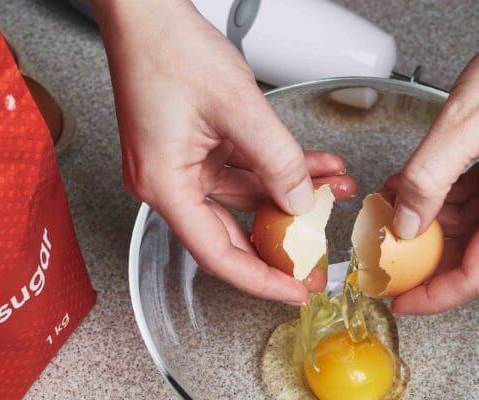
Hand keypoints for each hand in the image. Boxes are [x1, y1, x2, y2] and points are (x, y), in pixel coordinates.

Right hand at [92, 0, 355, 303]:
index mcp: (164, 186)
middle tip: (321, 256)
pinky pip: (242, 171)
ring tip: (333, 189)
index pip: (218, 255)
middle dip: (283, 240)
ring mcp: (180, 165)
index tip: (295, 292)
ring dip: (290, 194)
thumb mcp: (238, 107)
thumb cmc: (166, 48)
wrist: (145, 10)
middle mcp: (168, 183)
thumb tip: (300, 202)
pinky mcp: (192, 148)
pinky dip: (277, 169)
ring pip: (245, 198)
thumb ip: (276, 160)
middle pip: (232, 233)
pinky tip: (314, 166)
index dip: (261, 280)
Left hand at [387, 0, 478, 313]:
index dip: (435, 296)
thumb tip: (405, 222)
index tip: (401, 301)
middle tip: (385, 241)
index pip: (477, 275)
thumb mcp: (464, 120)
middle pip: (476, 252)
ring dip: (436, 218)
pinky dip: (454, 197)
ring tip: (398, 195)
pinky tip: (426, 180)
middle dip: (426, 250)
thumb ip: (428, 178)